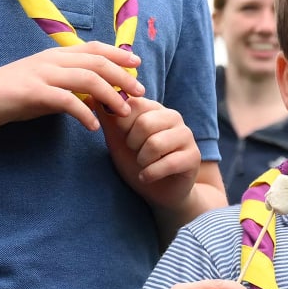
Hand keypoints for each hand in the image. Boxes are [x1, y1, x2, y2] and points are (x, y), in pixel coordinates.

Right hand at [0, 41, 144, 131]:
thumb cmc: (9, 95)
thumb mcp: (43, 84)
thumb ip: (67, 85)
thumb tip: (94, 94)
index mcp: (54, 55)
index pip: (93, 48)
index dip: (117, 54)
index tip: (137, 65)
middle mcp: (50, 60)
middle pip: (96, 62)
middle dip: (122, 76)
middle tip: (140, 92)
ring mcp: (40, 74)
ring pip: (86, 79)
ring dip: (110, 96)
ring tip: (123, 112)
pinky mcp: (31, 93)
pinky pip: (66, 101)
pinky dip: (84, 113)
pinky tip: (94, 126)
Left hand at [100, 95, 202, 211]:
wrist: (157, 192)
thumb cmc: (137, 162)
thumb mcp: (117, 139)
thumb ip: (108, 118)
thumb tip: (93, 96)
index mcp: (154, 108)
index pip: (133, 104)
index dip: (122, 126)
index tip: (124, 138)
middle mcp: (173, 117)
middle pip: (144, 123)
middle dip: (132, 144)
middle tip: (135, 153)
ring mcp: (186, 136)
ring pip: (156, 144)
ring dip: (142, 161)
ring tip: (143, 165)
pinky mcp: (193, 156)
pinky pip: (168, 163)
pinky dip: (150, 174)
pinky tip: (146, 177)